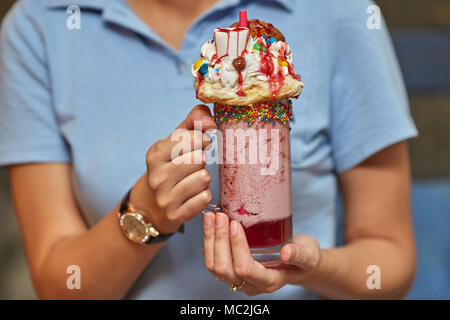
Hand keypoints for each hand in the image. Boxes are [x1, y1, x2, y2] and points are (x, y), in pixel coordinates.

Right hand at [133, 105, 215, 234]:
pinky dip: (204, 194)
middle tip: (194, 164)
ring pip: (204, 178)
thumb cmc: (172, 163)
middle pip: (199, 159)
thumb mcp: (178, 139)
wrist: (155, 202)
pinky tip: (193, 194)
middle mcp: (156, 177)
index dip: (201, 139)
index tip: (200, 143)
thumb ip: (195, 119)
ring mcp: (164, 198)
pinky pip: (205, 198)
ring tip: (192, 179)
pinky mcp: (175, 215)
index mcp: (154, 155)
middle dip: (202, 160)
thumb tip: (210, 121)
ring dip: (203, 177)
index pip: (190, 138)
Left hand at [203, 212, 320, 295]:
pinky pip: (213, 259)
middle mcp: (250, 284)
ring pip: (214, 266)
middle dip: (219, 240)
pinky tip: (210, 222)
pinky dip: (209, 240)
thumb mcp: (308, 255)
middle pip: (224, 269)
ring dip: (210, 239)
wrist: (299, 261)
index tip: (235, 224)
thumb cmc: (305, 257)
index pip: (245, 269)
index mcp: (268, 281)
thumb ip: (300, 255)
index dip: (237, 247)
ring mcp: (238, 279)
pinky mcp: (231, 269)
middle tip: (220, 216)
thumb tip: (287, 253)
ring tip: (211, 215)